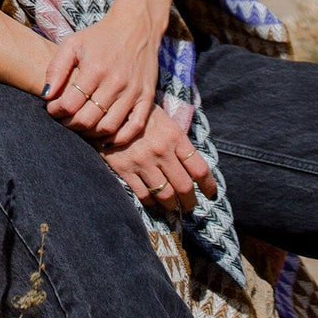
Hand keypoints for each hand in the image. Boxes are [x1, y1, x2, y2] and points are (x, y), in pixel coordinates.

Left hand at [42, 1, 161, 142]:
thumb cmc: (100, 35)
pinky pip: (134, 127)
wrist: (136, 25)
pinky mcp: (147, 97)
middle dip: (70, 124)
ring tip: (81, 126)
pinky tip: (105, 138)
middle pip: (87, 119)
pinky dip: (119, 138)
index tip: (52, 108)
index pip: (69, 104)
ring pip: (108, 127)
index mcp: (95, 69)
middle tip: (64, 119)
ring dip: (90, 133)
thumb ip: (56, 68)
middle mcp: (115, 82)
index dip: (56, 111)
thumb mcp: (73, 43)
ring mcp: (133, 92)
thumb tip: (46, 96)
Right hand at [99, 104, 216, 212]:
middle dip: (190, 202)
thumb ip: (178, 142)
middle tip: (190, 206)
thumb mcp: (164, 120)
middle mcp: (162, 151)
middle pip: (184, 187)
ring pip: (165, 195)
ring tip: (173, 208)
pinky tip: (153, 203)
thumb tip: (193, 166)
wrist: (106, 110)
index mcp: (175, 136)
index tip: (211, 195)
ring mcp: (143, 161)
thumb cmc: (140, 114)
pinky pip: (143, 195)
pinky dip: (151, 204)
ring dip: (172, 206)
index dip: (209, 186)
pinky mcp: (125, 169)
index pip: (200, 168)